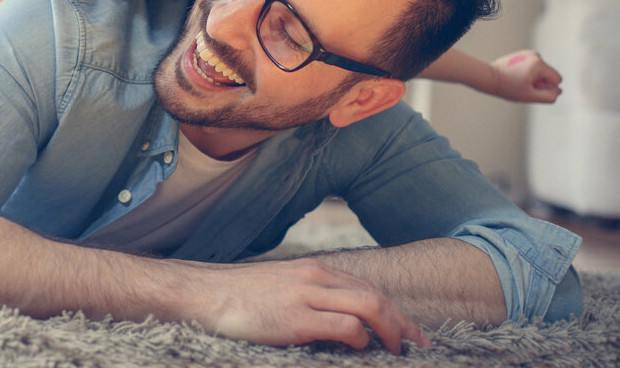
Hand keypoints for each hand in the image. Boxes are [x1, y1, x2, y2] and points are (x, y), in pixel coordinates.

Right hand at [204, 258, 429, 353]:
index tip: (409, 331)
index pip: (366, 286)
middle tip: (418, 345)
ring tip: (396, 350)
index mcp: (313, 270)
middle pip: (375, 294)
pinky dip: (360, 338)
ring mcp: (305, 295)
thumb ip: (309, 298)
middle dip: (403, 322)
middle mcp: (314, 277)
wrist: (202, 294)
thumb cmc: (238, 298)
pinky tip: (358, 348)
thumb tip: (337, 324)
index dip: (394, 310)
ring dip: (390, 330)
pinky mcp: (294, 318)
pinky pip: (344, 325)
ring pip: (368, 305)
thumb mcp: (280, 289)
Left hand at [490, 49, 562, 102]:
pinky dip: (528, 72)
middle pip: (550, 74)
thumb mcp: (530, 96)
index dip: (547, 87)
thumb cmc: (507, 87)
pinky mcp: (523, 54)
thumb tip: (559, 91)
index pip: (557, 79)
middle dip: (540, 82)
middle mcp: (535, 55)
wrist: (489, 77)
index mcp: (538, 63)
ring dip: (534, 78)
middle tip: (523, 84)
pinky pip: (534, 67)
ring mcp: (529, 53)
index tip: (531, 87)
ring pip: (542, 71)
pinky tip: (516, 75)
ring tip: (518, 80)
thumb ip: (549, 96)